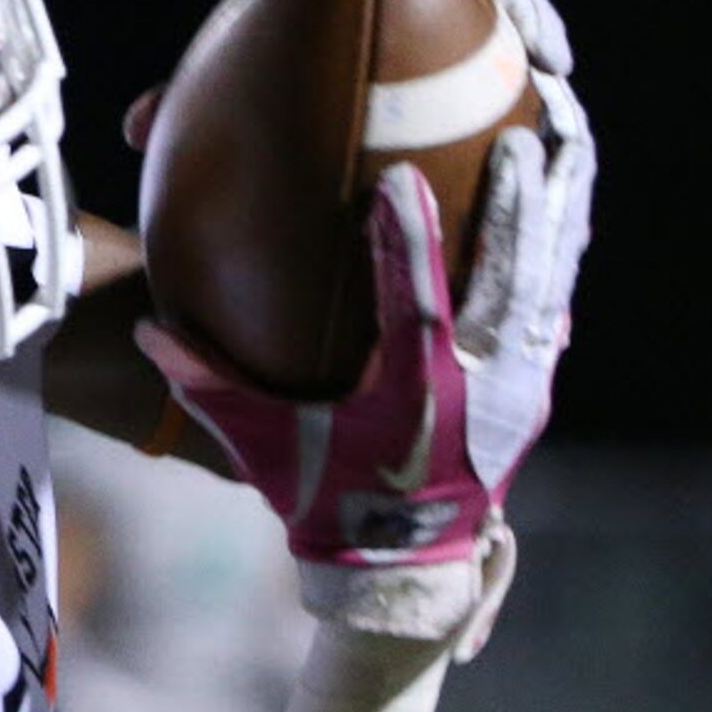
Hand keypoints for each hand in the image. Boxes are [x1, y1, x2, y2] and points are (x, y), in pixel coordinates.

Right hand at [136, 0, 590, 652]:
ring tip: (561, 152)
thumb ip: (208, 388)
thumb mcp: (262, 446)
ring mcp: (516, 392)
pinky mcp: (533, 395)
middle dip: (514, 209)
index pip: (412, 301)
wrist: (404, 572)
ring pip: (545, 289)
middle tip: (517, 139)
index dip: (406, 239)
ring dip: (554, 220)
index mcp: (411, 392)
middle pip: (509, 282)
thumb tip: (150, 330)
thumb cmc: (326, 502)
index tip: (397, 180)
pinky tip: (561, 213)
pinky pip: (550, 311)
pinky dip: (556, 259)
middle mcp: (476, 387)